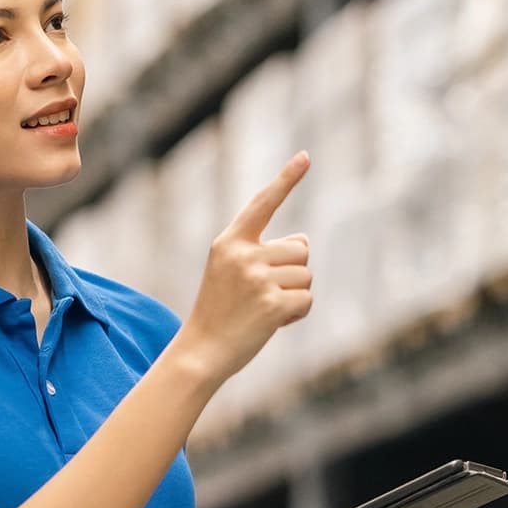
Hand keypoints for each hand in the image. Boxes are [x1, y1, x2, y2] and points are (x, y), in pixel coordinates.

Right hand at [175, 152, 312, 384]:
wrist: (201, 351)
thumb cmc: (220, 310)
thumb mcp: (232, 271)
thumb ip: (264, 252)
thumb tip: (303, 240)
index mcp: (230, 241)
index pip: (263, 203)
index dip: (287, 179)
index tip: (305, 156)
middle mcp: (243, 254)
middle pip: (300, 249)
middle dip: (292, 272)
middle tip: (261, 294)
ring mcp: (257, 279)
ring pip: (306, 276)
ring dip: (295, 294)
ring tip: (264, 309)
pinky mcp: (271, 304)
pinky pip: (306, 300)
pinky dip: (296, 313)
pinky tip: (273, 322)